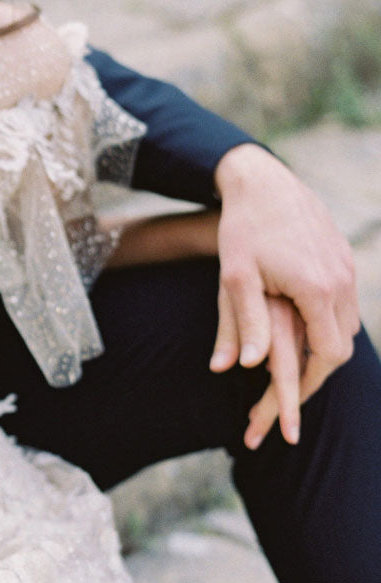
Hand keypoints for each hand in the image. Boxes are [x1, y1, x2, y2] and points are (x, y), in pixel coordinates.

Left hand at [210, 144, 358, 445]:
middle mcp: (341, 280)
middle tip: (291, 392)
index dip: (308, 382)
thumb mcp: (235, 279)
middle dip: (317, 371)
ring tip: (296, 366)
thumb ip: (244, 324)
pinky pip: (345, 304)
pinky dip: (329, 324)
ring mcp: (346, 267)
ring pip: (348, 326)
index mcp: (317, 290)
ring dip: (325, 347)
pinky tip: (305, 331)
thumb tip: (245, 368)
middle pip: (342, 345)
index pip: (327, 354)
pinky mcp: (343, 257)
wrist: (262, 181)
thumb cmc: (242, 230)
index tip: (289, 401)